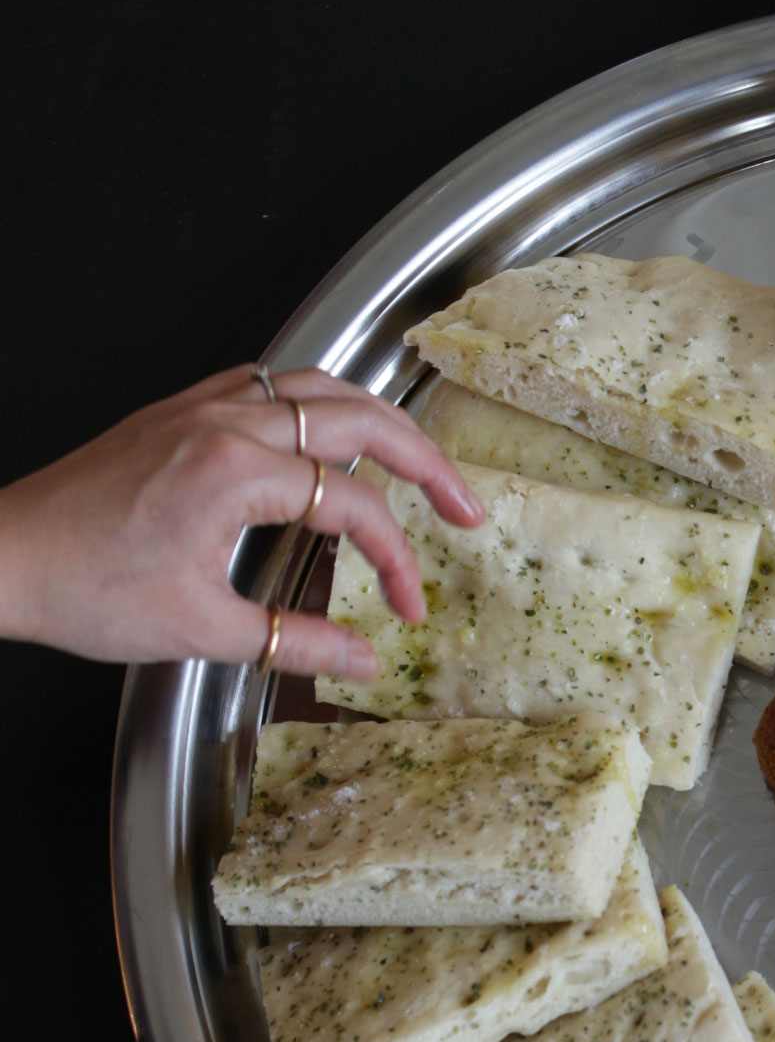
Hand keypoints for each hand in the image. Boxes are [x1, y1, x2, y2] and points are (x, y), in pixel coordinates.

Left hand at [0, 363, 484, 678]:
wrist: (3, 556)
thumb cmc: (82, 588)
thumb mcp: (199, 630)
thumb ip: (295, 642)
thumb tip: (364, 658)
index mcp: (234, 472)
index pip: (352, 505)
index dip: (396, 558)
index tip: (408, 605)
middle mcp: (225, 423)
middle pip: (359, 419)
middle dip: (424, 463)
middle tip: (462, 505)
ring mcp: (202, 406)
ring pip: (320, 386)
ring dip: (379, 418)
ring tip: (417, 458)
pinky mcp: (181, 410)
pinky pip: (271, 383)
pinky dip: (320, 402)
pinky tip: (330, 433)